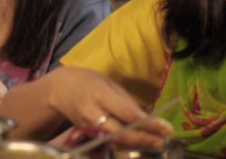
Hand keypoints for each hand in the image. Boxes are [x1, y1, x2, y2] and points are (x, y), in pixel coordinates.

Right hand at [45, 67, 173, 149]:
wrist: (59, 90)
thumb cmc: (88, 82)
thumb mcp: (108, 83)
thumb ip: (127, 101)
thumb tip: (149, 117)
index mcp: (100, 95)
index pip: (127, 114)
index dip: (148, 124)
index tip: (166, 127)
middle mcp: (93, 114)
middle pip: (121, 133)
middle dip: (145, 139)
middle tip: (165, 139)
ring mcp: (89, 127)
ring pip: (116, 141)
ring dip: (138, 144)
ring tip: (158, 143)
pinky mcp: (87, 135)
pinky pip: (110, 142)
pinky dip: (127, 144)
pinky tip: (141, 143)